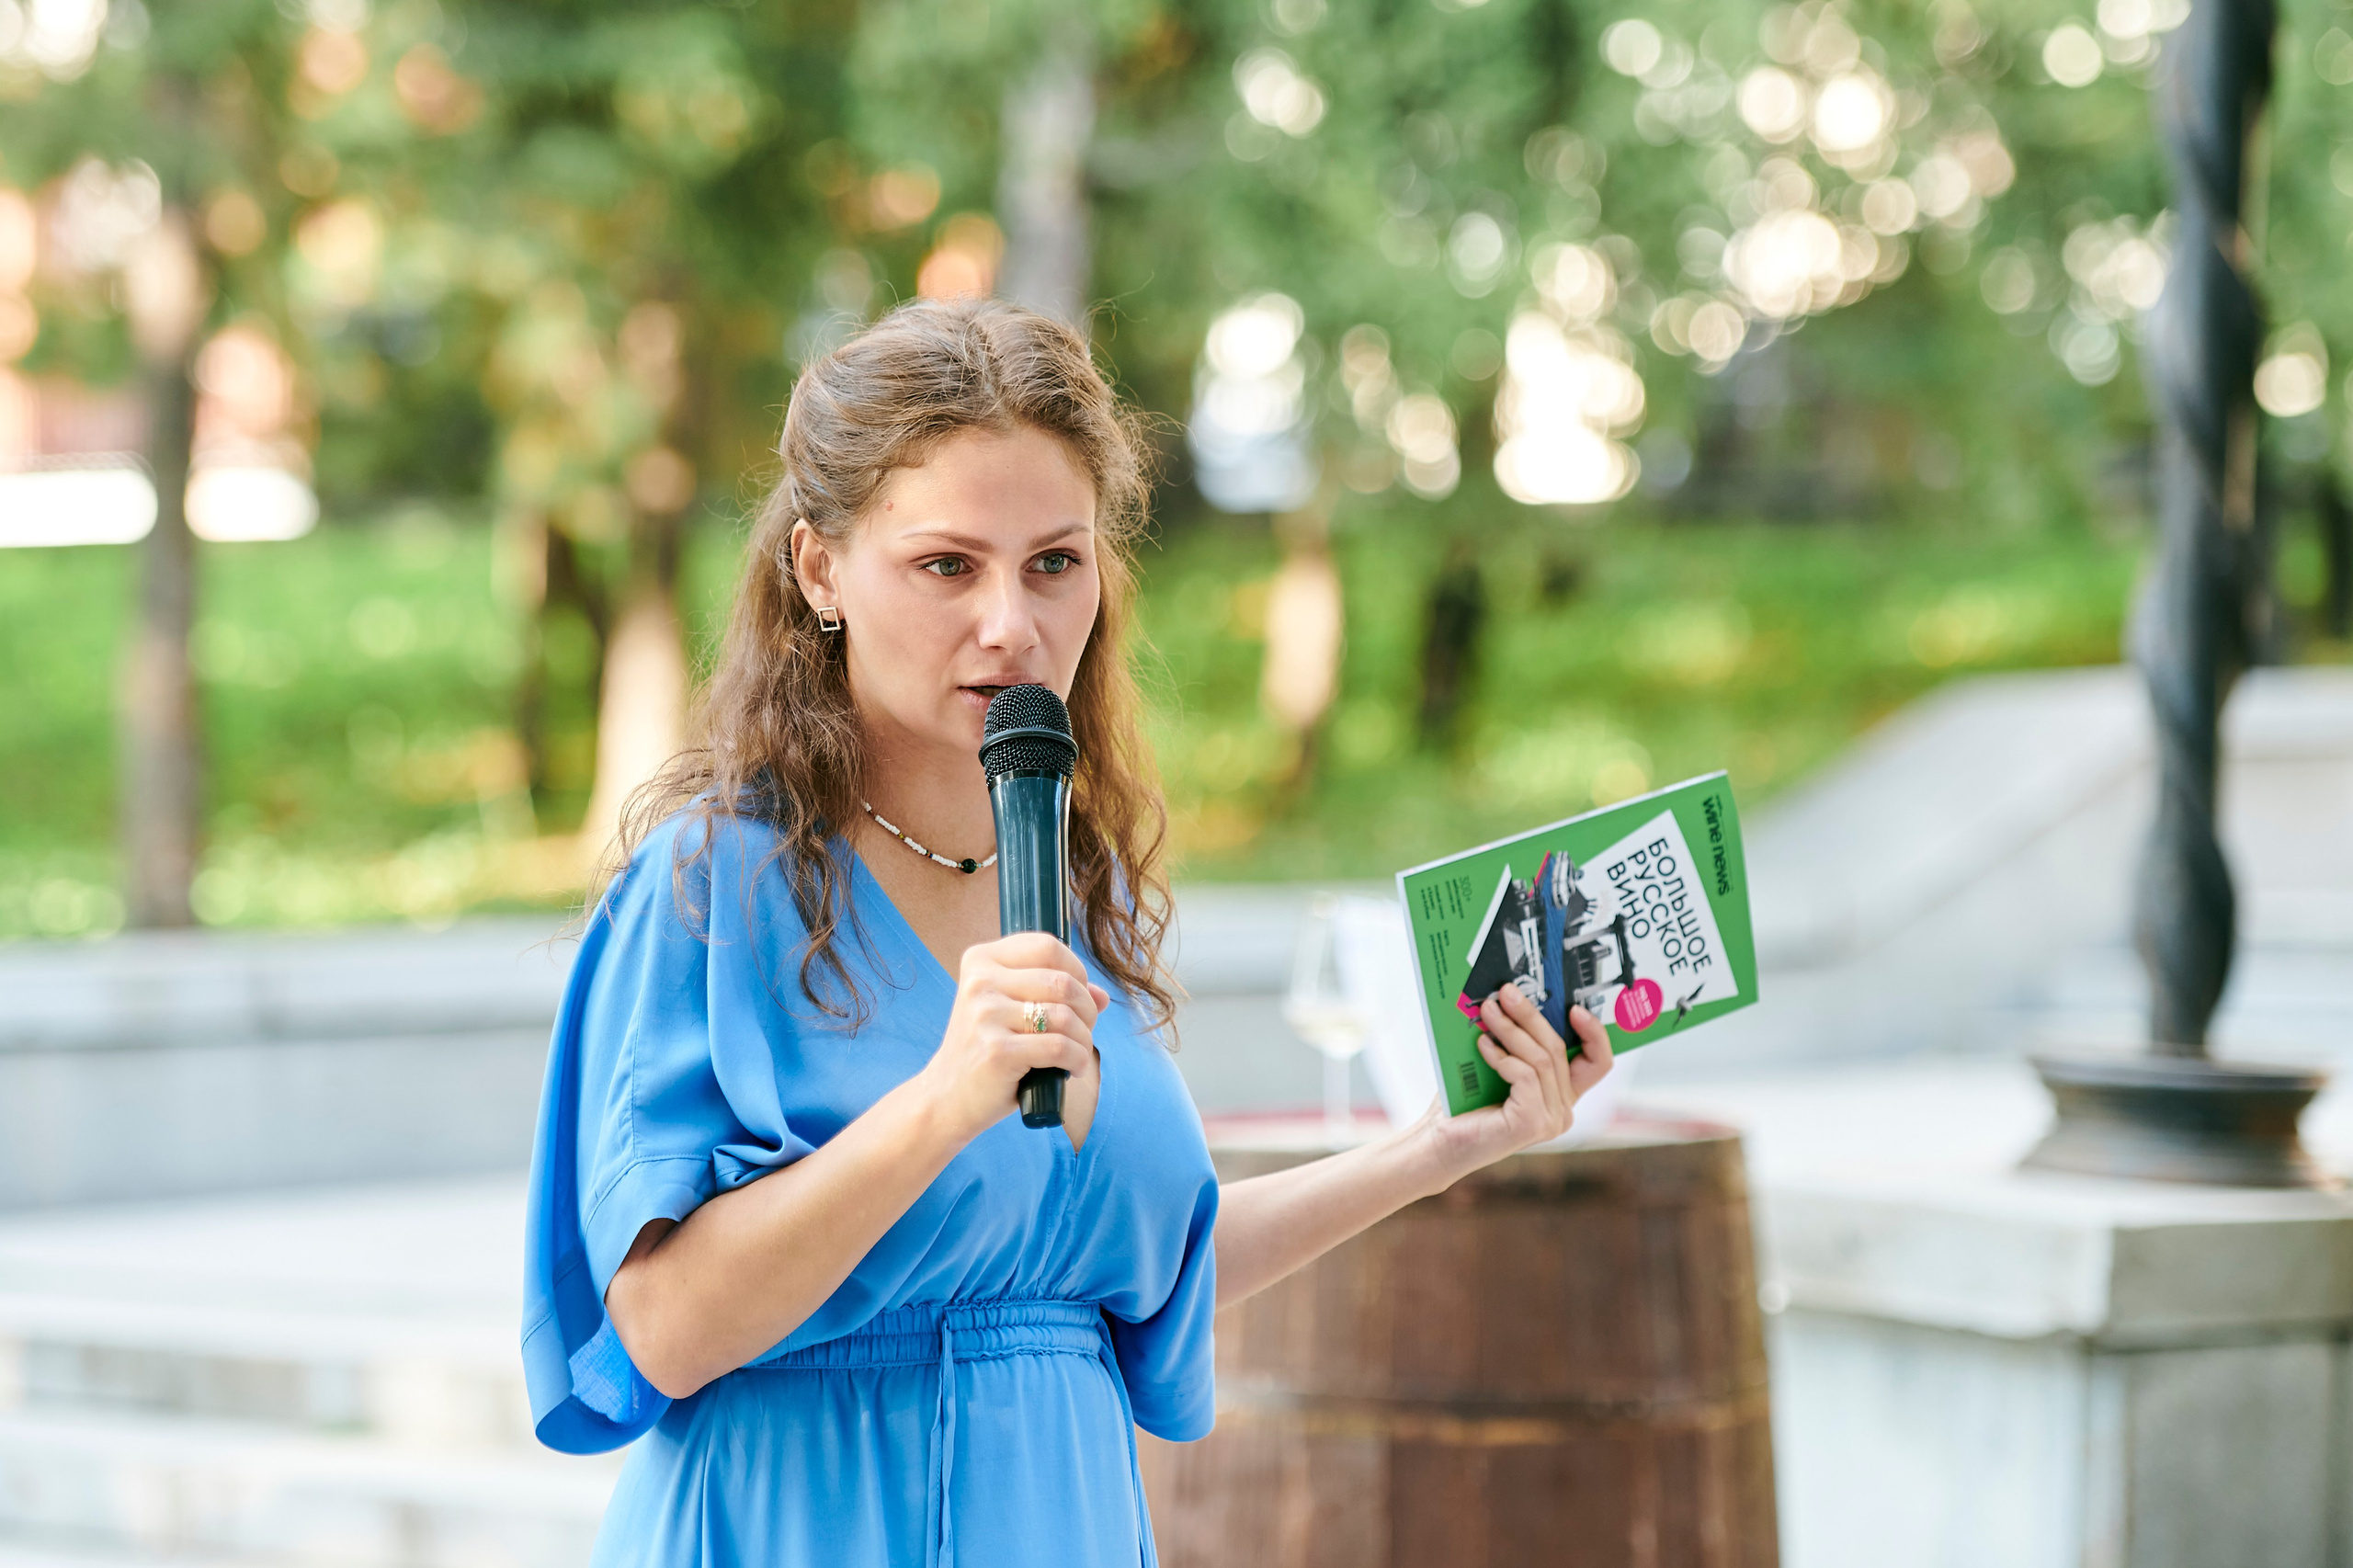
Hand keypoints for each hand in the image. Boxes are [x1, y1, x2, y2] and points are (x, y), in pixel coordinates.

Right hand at [915, 932, 1110, 1145]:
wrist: (946, 1097)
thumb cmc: (985, 1050)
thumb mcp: (1011, 1011)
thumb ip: (1053, 995)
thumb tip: (1101, 996)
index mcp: (981, 960)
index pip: (1047, 946)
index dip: (1077, 971)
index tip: (1078, 999)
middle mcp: (980, 982)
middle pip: (1062, 981)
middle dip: (1087, 1010)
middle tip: (1083, 1032)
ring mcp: (985, 1015)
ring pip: (1064, 1016)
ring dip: (1084, 1039)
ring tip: (1078, 1054)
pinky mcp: (997, 1051)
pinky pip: (1059, 1047)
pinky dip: (1077, 1060)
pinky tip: (1072, 1070)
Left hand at [1415, 988, 1613, 1185]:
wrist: (1438, 1140)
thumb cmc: (1465, 1103)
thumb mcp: (1499, 1065)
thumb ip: (1518, 1044)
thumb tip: (1516, 999)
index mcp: (1561, 1095)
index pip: (1598, 1062)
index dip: (1594, 1032)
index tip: (1573, 1007)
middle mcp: (1563, 1110)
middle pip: (1559, 1049)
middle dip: (1531, 1015)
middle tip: (1506, 992)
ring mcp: (1551, 1120)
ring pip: (1541, 1059)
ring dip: (1512, 1029)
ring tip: (1488, 1011)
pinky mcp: (1533, 1123)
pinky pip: (1525, 1074)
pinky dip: (1502, 1055)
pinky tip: (1482, 1045)